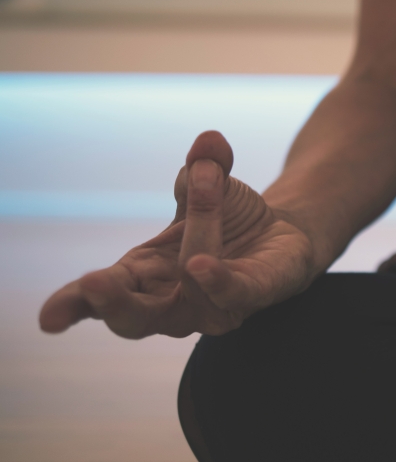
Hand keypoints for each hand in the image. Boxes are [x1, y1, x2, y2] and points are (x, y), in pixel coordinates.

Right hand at [39, 131, 315, 338]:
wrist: (280, 233)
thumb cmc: (226, 218)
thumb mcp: (209, 182)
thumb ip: (205, 165)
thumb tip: (210, 141)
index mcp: (143, 275)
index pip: (99, 299)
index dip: (73, 306)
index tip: (48, 318)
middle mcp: (173, 302)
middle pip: (135, 320)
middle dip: (114, 304)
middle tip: (94, 282)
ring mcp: (213, 307)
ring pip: (191, 293)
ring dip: (195, 237)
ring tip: (204, 187)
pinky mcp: (254, 297)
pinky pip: (234, 296)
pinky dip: (218, 281)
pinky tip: (203, 264)